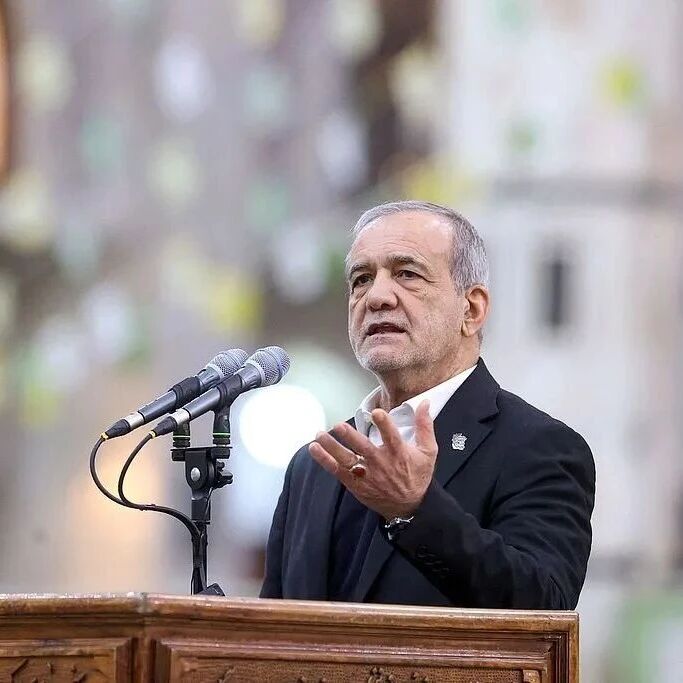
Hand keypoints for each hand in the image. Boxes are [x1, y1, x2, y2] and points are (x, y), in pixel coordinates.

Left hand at [308, 400, 437, 519]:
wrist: (409, 507)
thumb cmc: (418, 476)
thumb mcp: (428, 451)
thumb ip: (425, 426)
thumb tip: (424, 403)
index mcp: (399, 453)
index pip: (392, 437)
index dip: (384, 424)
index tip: (376, 413)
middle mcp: (381, 463)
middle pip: (364, 448)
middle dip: (350, 437)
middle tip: (338, 426)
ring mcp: (366, 474)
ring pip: (347, 459)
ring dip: (332, 447)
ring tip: (320, 434)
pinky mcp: (355, 483)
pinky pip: (337, 470)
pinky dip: (325, 460)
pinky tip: (314, 448)